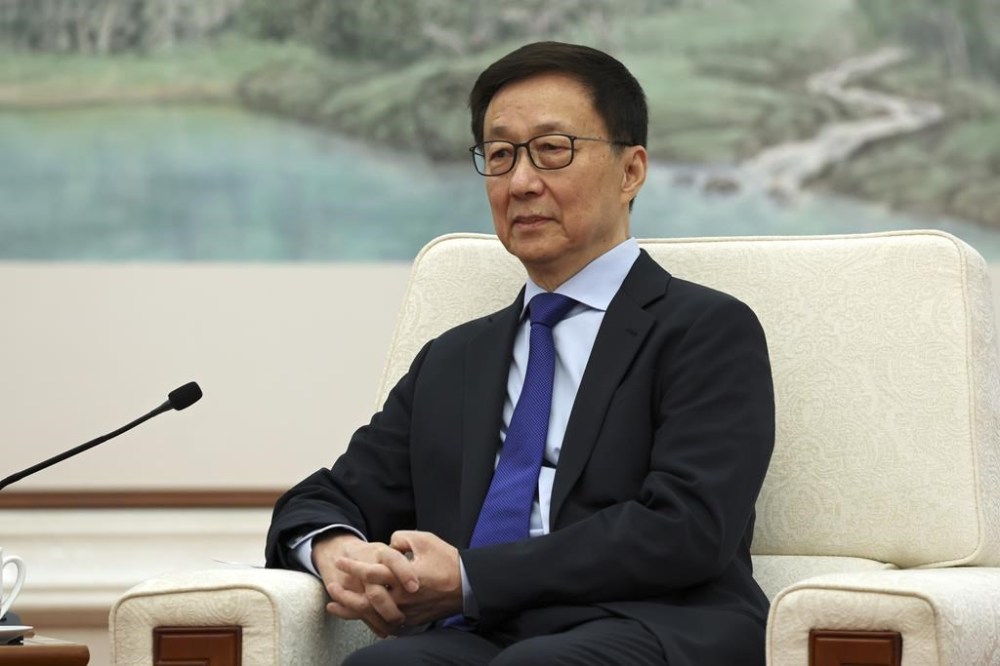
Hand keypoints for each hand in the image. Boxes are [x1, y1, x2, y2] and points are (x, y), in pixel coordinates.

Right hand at [312, 532, 418, 636]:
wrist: (337, 553)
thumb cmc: (374, 554)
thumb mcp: (391, 545)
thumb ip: (407, 550)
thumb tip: (422, 569)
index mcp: (382, 553)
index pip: (394, 561)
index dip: (404, 573)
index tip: (414, 587)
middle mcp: (367, 568)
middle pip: (376, 591)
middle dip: (390, 609)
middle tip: (402, 618)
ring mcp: (354, 583)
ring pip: (365, 606)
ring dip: (382, 620)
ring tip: (397, 625)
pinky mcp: (346, 594)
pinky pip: (358, 613)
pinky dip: (373, 624)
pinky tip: (385, 631)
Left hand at [337, 530, 461, 626]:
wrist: (468, 585)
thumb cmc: (447, 561)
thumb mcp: (425, 540)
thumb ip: (401, 538)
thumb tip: (388, 545)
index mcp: (404, 578)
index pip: (371, 573)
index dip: (353, 566)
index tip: (340, 560)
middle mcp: (403, 598)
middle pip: (366, 600)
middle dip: (346, 593)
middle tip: (332, 585)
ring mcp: (407, 613)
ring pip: (372, 616)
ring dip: (351, 610)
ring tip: (335, 605)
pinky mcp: (411, 621)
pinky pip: (384, 624)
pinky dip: (368, 620)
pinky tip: (358, 616)